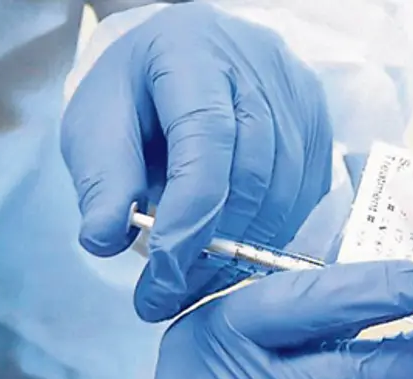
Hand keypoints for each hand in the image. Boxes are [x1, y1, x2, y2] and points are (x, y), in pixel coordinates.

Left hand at [61, 3, 332, 321]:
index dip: (189, 212)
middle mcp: (258, 63)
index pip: (206, 135)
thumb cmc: (133, 96)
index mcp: (192, 48)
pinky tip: (228, 260)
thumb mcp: (94, 126)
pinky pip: (303, 198)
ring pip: (285, 193)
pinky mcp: (318, 125)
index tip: (161, 272)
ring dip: (239, 253)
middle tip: (167, 296)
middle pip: (253, 171)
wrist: (175, 66)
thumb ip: (101, 179)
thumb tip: (104, 238)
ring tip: (191, 287)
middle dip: (211, 247)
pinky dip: (267, 238)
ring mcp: (297, 94)